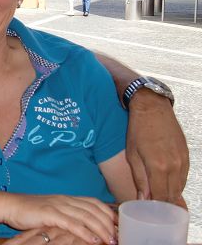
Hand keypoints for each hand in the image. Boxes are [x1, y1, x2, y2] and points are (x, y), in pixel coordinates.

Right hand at [0, 194, 114, 243]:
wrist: (11, 205)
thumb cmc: (31, 212)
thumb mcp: (53, 211)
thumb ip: (68, 216)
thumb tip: (85, 229)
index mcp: (67, 198)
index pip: (94, 202)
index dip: (109, 213)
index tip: (119, 226)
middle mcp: (65, 199)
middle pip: (94, 209)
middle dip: (109, 224)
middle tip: (118, 237)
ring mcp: (58, 205)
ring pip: (86, 216)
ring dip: (101, 229)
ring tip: (111, 241)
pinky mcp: (50, 213)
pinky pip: (72, 223)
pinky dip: (85, 232)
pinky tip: (94, 240)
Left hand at [126, 89, 188, 205]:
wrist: (152, 108)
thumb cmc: (138, 129)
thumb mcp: (132, 154)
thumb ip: (139, 179)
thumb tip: (142, 199)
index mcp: (158, 167)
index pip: (160, 197)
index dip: (155, 207)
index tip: (148, 211)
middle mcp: (174, 166)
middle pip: (172, 194)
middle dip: (163, 203)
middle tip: (153, 207)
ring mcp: (183, 161)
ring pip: (179, 186)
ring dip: (170, 193)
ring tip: (158, 196)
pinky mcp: (187, 155)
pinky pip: (183, 176)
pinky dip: (176, 182)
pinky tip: (166, 182)